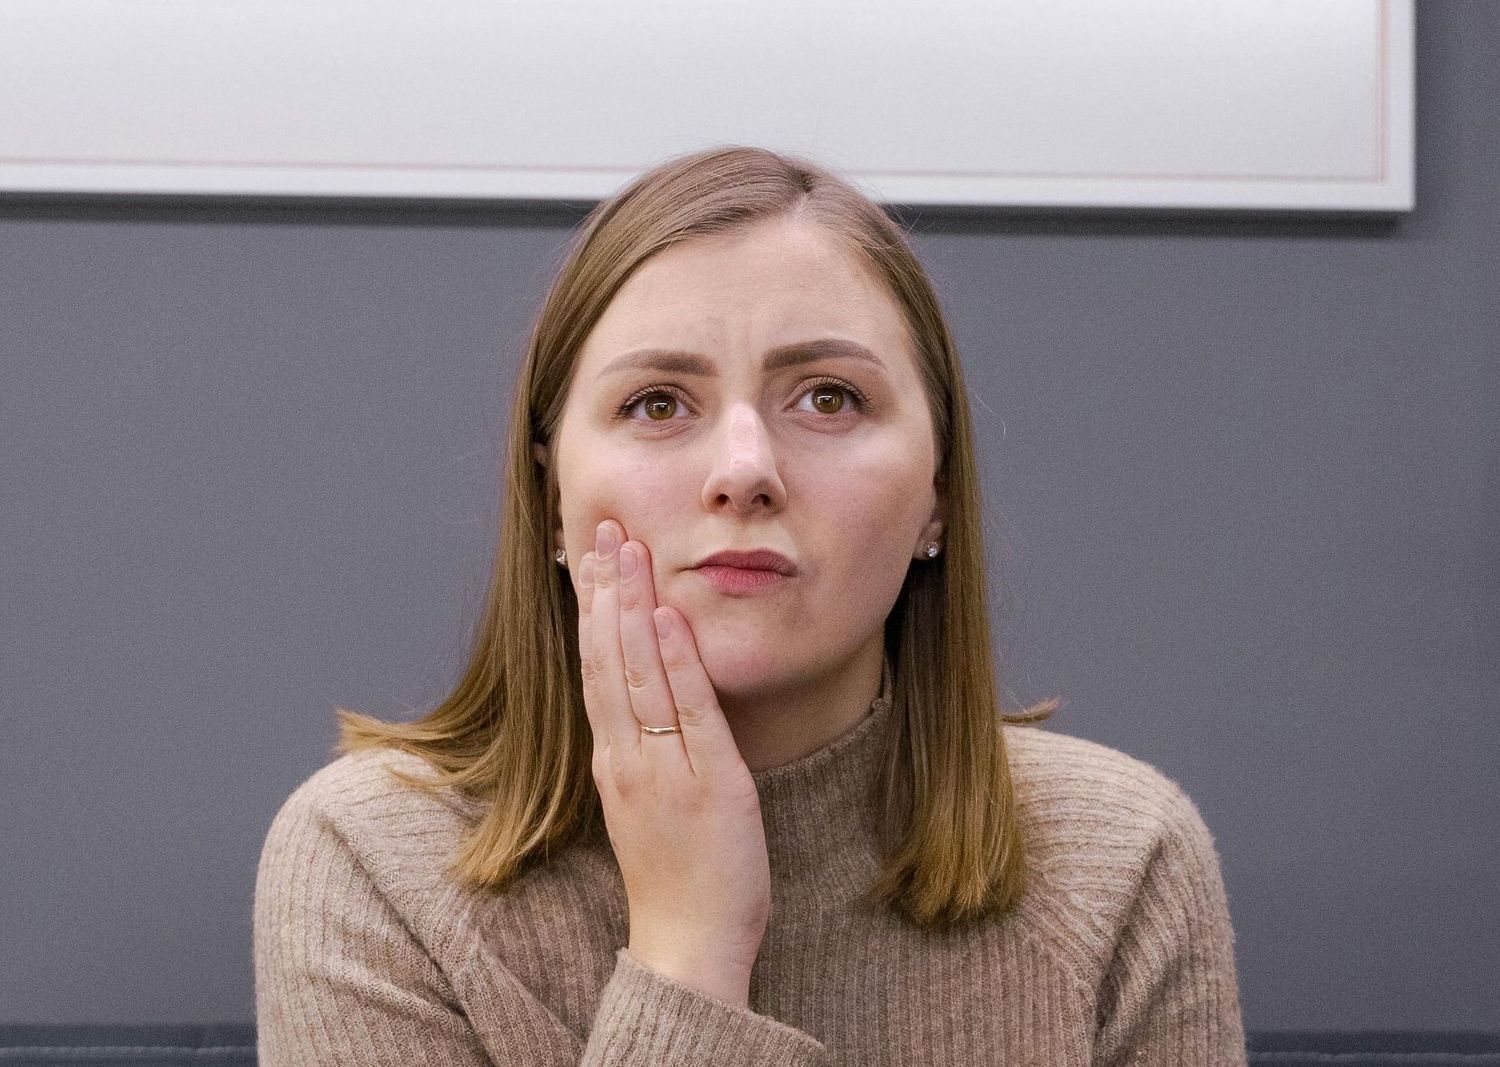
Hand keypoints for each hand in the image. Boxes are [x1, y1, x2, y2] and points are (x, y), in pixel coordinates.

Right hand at [576, 518, 770, 1007]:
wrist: (687, 941)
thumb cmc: (675, 875)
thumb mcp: (647, 802)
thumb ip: (645, 751)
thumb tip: (645, 702)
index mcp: (614, 758)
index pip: (597, 667)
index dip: (594, 609)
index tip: (592, 558)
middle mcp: (627, 755)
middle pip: (607, 656)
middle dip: (605, 589)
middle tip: (603, 528)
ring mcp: (662, 766)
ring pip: (636, 672)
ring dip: (631, 607)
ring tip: (628, 550)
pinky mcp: (705, 780)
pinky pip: (686, 710)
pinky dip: (674, 660)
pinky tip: (668, 617)